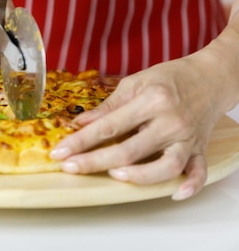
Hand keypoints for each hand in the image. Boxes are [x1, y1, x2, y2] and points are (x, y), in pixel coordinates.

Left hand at [49, 52, 232, 199]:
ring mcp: (187, 138)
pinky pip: (198, 172)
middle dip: (95, 161)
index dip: (81, 141)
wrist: (210, 77)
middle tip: (70, 167)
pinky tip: (174, 194)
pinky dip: (189, 185)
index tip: (60, 152)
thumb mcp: (135, 83)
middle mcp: (170, 121)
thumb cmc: (170, 78)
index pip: (109, 126)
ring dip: (139, 176)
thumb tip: (80, 123)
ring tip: (114, 176)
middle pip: (130, 150)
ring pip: (165, 166)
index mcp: (151, 101)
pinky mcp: (200, 149)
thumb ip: (108, 106)